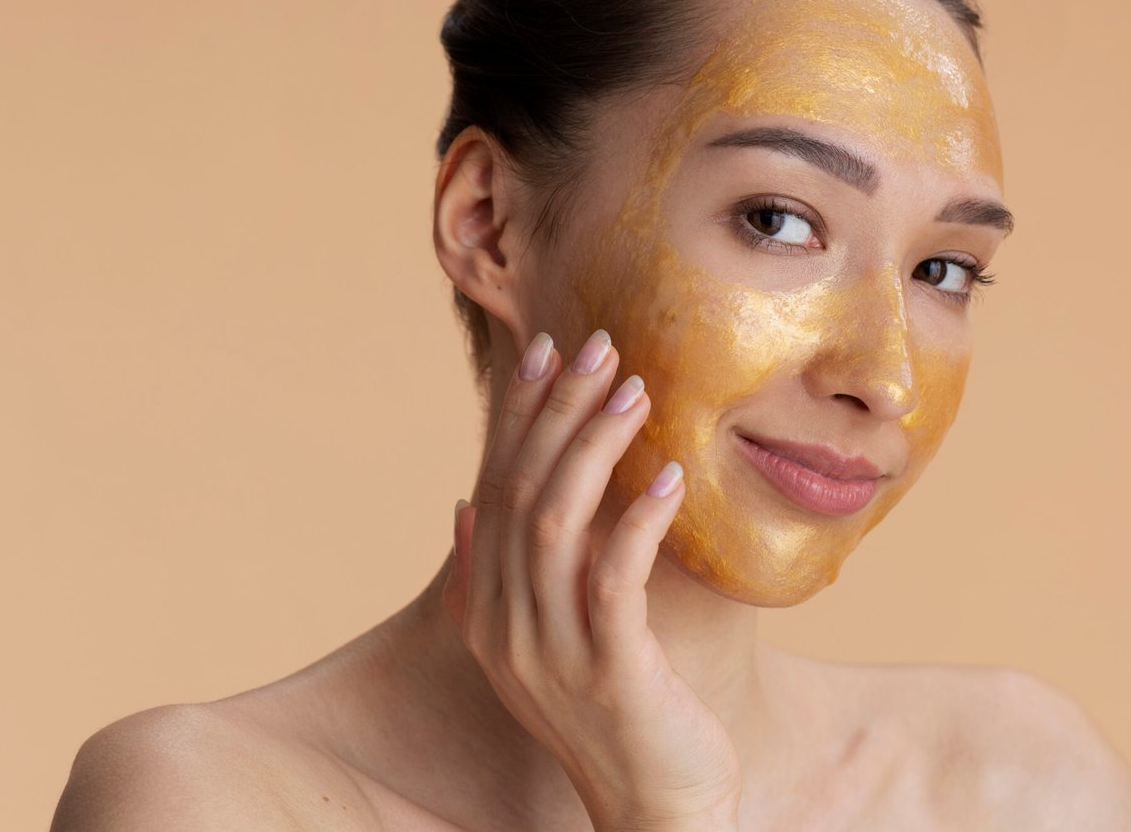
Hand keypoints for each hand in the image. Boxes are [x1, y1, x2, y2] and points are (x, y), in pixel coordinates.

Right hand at [443, 328, 742, 831]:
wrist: (654, 813)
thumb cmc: (612, 719)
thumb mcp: (540, 644)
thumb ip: (491, 578)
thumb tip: (461, 505)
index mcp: (487, 611)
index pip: (492, 488)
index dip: (515, 418)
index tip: (542, 352)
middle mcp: (505, 626)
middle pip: (518, 492)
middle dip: (555, 411)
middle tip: (597, 347)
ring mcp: (551, 652)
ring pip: (555, 523)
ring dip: (594, 447)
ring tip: (634, 391)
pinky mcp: (609, 672)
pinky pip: (612, 578)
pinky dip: (636, 519)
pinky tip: (669, 475)